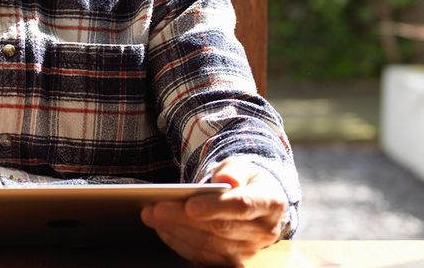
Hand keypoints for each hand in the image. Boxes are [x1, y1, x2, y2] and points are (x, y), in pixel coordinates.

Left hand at [140, 159, 287, 265]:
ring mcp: (248, 250)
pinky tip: (162, 229)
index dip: (216, 207)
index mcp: (271, 203)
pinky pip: (202, 256)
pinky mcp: (231, 261)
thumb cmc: (244, 181)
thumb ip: (234, 170)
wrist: (253, 201)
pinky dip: (179, 242)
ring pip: (207, 244)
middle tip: (155, 208)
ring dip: (175, 231)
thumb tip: (226, 180)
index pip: (243, 206)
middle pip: (219, 228)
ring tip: (151, 215)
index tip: (190, 205)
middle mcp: (263, 231)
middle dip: (183, 218)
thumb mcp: (241, 166)